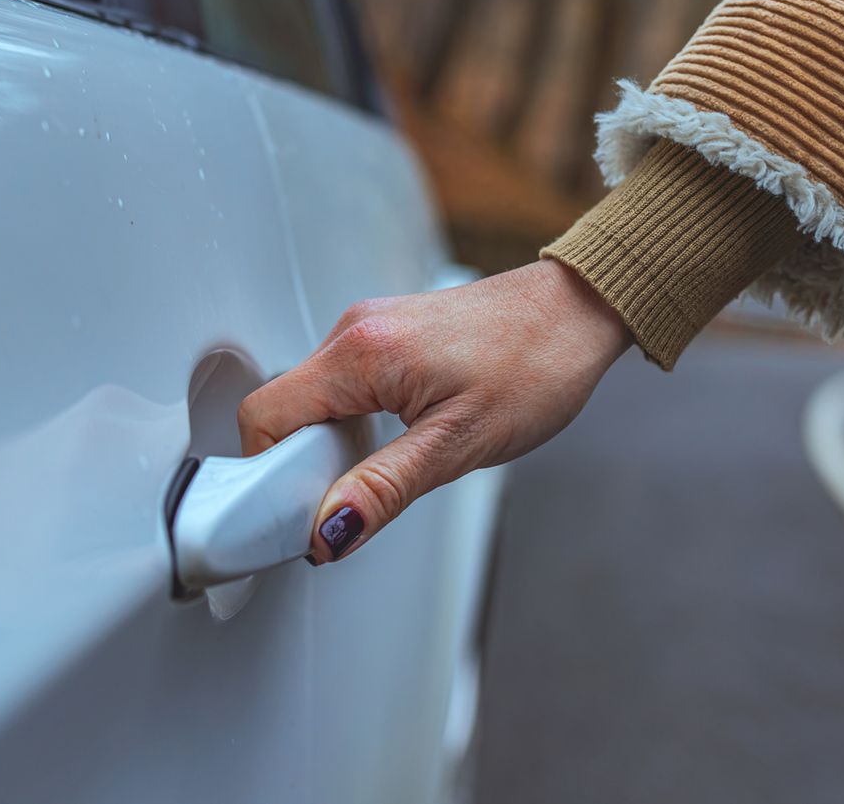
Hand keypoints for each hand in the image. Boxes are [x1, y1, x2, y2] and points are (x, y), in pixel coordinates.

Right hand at [237, 258, 631, 564]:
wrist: (578, 311)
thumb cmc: (537, 364)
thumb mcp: (460, 444)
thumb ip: (385, 488)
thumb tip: (328, 531)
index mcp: (360, 353)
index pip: (264, 417)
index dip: (269, 476)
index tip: (298, 516)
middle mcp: (353, 330)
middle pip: (284, 410)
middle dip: (301, 465)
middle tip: (352, 502)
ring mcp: (368, 328)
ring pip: (312, 400)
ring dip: (330, 444)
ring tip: (384, 471)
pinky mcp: (386, 333)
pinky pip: (340, 385)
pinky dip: (352, 422)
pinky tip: (397, 440)